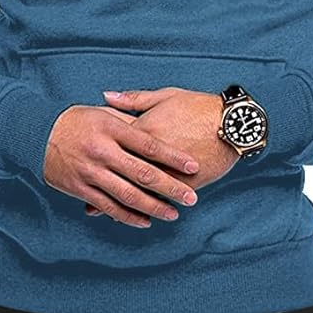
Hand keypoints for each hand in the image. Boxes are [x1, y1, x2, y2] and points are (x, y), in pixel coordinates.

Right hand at [42, 101, 201, 227]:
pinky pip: (108, 206)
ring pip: (128, 194)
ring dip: (153, 207)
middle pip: (143, 173)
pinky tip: (145, 221)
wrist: (35, 133)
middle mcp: (102, 151)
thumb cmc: (75, 121)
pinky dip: (128, 216)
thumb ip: (130, 120)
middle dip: (170, 188)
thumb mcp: (103, 113)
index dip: (173, 157)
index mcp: (111, 128)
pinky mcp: (80, 188)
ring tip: (173, 213)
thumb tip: (158, 124)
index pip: (149, 145)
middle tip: (191, 197)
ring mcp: (91, 172)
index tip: (194, 167)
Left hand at [84, 87, 237, 216]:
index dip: (95, 155)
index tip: (78, 162)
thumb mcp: (166, 96)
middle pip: (121, 172)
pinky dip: (148, 207)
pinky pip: (162, 198)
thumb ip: (133, 99)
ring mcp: (168, 169)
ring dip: (121, 203)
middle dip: (102, 186)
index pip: (113, 144)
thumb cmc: (200, 106)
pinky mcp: (185, 182)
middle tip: (85, 198)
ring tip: (103, 213)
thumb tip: (106, 97)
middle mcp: (152, 153)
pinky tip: (136, 217)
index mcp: (144, 129)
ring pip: (140, 190)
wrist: (233, 121)